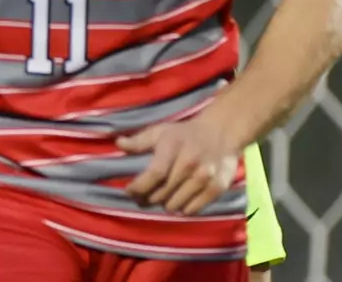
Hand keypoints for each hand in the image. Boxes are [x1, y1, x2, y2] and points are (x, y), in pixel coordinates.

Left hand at [117, 115, 239, 215]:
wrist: (222, 131)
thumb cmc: (186, 133)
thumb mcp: (162, 132)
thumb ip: (140, 141)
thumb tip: (119, 143)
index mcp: (174, 146)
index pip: (154, 174)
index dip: (138, 187)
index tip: (129, 191)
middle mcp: (190, 162)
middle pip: (162, 194)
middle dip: (148, 197)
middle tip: (145, 196)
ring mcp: (205, 176)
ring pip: (175, 205)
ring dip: (166, 203)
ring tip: (165, 195)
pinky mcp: (217, 188)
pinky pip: (192, 210)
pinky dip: (183, 208)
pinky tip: (181, 198)